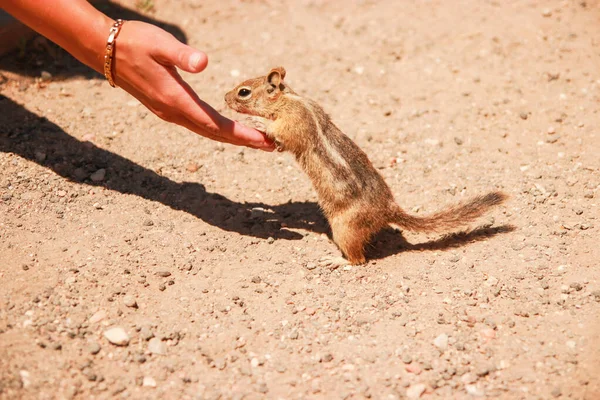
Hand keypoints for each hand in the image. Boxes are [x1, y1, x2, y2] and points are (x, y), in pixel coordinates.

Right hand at [112, 21, 273, 150]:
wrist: (103, 51)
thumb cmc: (134, 43)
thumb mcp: (160, 44)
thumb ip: (182, 55)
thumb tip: (204, 63)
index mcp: (176, 100)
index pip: (215, 124)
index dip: (240, 134)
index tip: (262, 140)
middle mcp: (173, 112)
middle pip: (214, 134)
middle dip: (243, 141)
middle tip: (271, 146)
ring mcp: (169, 113)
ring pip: (206, 131)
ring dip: (232, 138)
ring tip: (256, 141)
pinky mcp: (167, 108)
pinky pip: (198, 125)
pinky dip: (217, 130)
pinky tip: (227, 129)